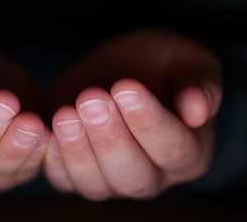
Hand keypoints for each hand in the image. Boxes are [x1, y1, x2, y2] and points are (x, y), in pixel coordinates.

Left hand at [44, 28, 221, 199]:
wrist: (119, 68)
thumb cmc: (157, 65)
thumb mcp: (187, 62)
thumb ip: (199, 83)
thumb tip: (199, 110)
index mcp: (189, 152)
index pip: (173, 149)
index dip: (149, 121)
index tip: (126, 88)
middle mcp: (152, 175)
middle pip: (133, 176)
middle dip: (109, 138)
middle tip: (92, 99)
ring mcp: (112, 179)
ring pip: (96, 184)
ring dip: (78, 151)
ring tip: (65, 115)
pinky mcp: (78, 172)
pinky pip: (64, 180)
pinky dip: (53, 160)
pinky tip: (47, 131)